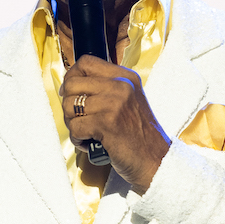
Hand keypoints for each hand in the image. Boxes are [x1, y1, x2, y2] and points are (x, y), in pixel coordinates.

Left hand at [60, 54, 170, 192]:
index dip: (72, 76)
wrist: (156, 160)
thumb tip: (71, 84)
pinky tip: (90, 143)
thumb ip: (107, 88)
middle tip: (78, 118)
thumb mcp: (129, 100)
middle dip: (68, 105)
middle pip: (72, 83)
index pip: (86, 62)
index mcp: (126, 77)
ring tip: (87, 133)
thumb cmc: (139, 136)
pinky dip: (78, 139)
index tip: (71, 92)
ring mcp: (114, 103)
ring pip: (70, 106)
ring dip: (72, 124)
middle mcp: (121, 86)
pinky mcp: (106, 123)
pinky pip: (74, 127)